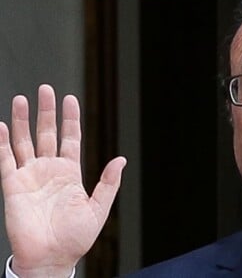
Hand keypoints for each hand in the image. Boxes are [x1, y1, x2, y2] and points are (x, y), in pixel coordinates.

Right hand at [0, 84, 125, 277]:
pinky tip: (2, 127)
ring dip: (22, 121)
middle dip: (46, 111)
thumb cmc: (75, 239)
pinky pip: (5, 161)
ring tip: (21, 99)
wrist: (51, 261)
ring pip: (24, 141)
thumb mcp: (98, 208)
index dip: (70, 118)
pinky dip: (2, 144)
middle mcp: (49, 169)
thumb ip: (108, 182)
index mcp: (70, 172)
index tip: (69, 98)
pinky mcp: (13, 187)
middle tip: (45, 89)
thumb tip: (121, 159)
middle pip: (47, 133)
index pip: (70, 137)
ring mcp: (30, 176)